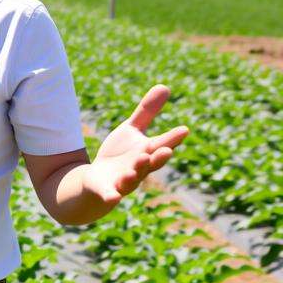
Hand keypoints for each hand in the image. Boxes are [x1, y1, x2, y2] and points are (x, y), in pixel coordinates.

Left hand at [83, 84, 188, 205]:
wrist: (97, 182)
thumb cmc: (120, 155)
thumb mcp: (131, 130)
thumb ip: (147, 112)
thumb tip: (165, 86)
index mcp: (147, 152)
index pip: (162, 144)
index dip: (172, 138)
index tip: (184, 130)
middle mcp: (139, 168)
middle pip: (151, 164)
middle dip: (158, 158)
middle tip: (166, 150)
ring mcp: (123, 181)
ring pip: (132, 179)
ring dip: (136, 172)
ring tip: (140, 161)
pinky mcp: (106, 191)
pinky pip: (110, 195)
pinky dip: (112, 196)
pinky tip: (113, 197)